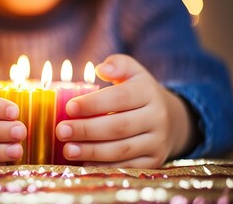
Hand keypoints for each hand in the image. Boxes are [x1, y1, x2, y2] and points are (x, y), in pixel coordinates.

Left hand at [55, 54, 195, 167]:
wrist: (171, 119)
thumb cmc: (139, 92)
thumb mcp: (133, 72)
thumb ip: (118, 65)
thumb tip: (101, 69)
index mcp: (148, 92)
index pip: (120, 98)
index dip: (94, 104)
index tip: (69, 108)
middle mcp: (157, 118)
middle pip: (119, 126)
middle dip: (87, 130)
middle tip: (61, 131)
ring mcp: (157, 142)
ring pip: (122, 150)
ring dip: (92, 151)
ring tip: (67, 150)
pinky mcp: (154, 160)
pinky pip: (127, 166)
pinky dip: (104, 166)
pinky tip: (83, 163)